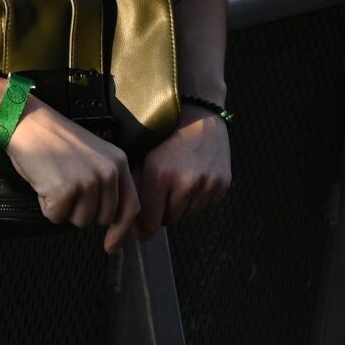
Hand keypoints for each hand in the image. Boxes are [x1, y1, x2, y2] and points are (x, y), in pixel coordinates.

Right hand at [5, 99, 140, 251]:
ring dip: (63, 208)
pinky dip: (46, 205)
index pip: (131, 207)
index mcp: (118, 162)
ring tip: (53, 180)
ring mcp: (88, 182)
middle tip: (65, 185)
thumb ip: (106, 180)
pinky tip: (43, 183)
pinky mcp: (66, 190)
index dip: (121, 231)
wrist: (24, 121)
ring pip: (79, 221)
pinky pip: (56, 217)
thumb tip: (109, 217)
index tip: (111, 245)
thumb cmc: (51, 138)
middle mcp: (108, 172)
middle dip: (81, 211)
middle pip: (102, 219)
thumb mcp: (92, 155)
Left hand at [135, 107, 230, 238]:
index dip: (142, 228)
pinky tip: (193, 179)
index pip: (150, 222)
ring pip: (186, 214)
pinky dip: (196, 200)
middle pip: (168, 219)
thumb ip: (135, 185)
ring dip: (179, 205)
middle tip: (159, 193)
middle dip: (161, 211)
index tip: (138, 229)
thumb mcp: (143, 155)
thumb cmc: (165, 133)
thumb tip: (122, 213)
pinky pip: (203, 207)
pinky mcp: (222, 187)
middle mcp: (186, 182)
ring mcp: (207, 185)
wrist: (200, 115)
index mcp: (161, 174)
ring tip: (177, 182)